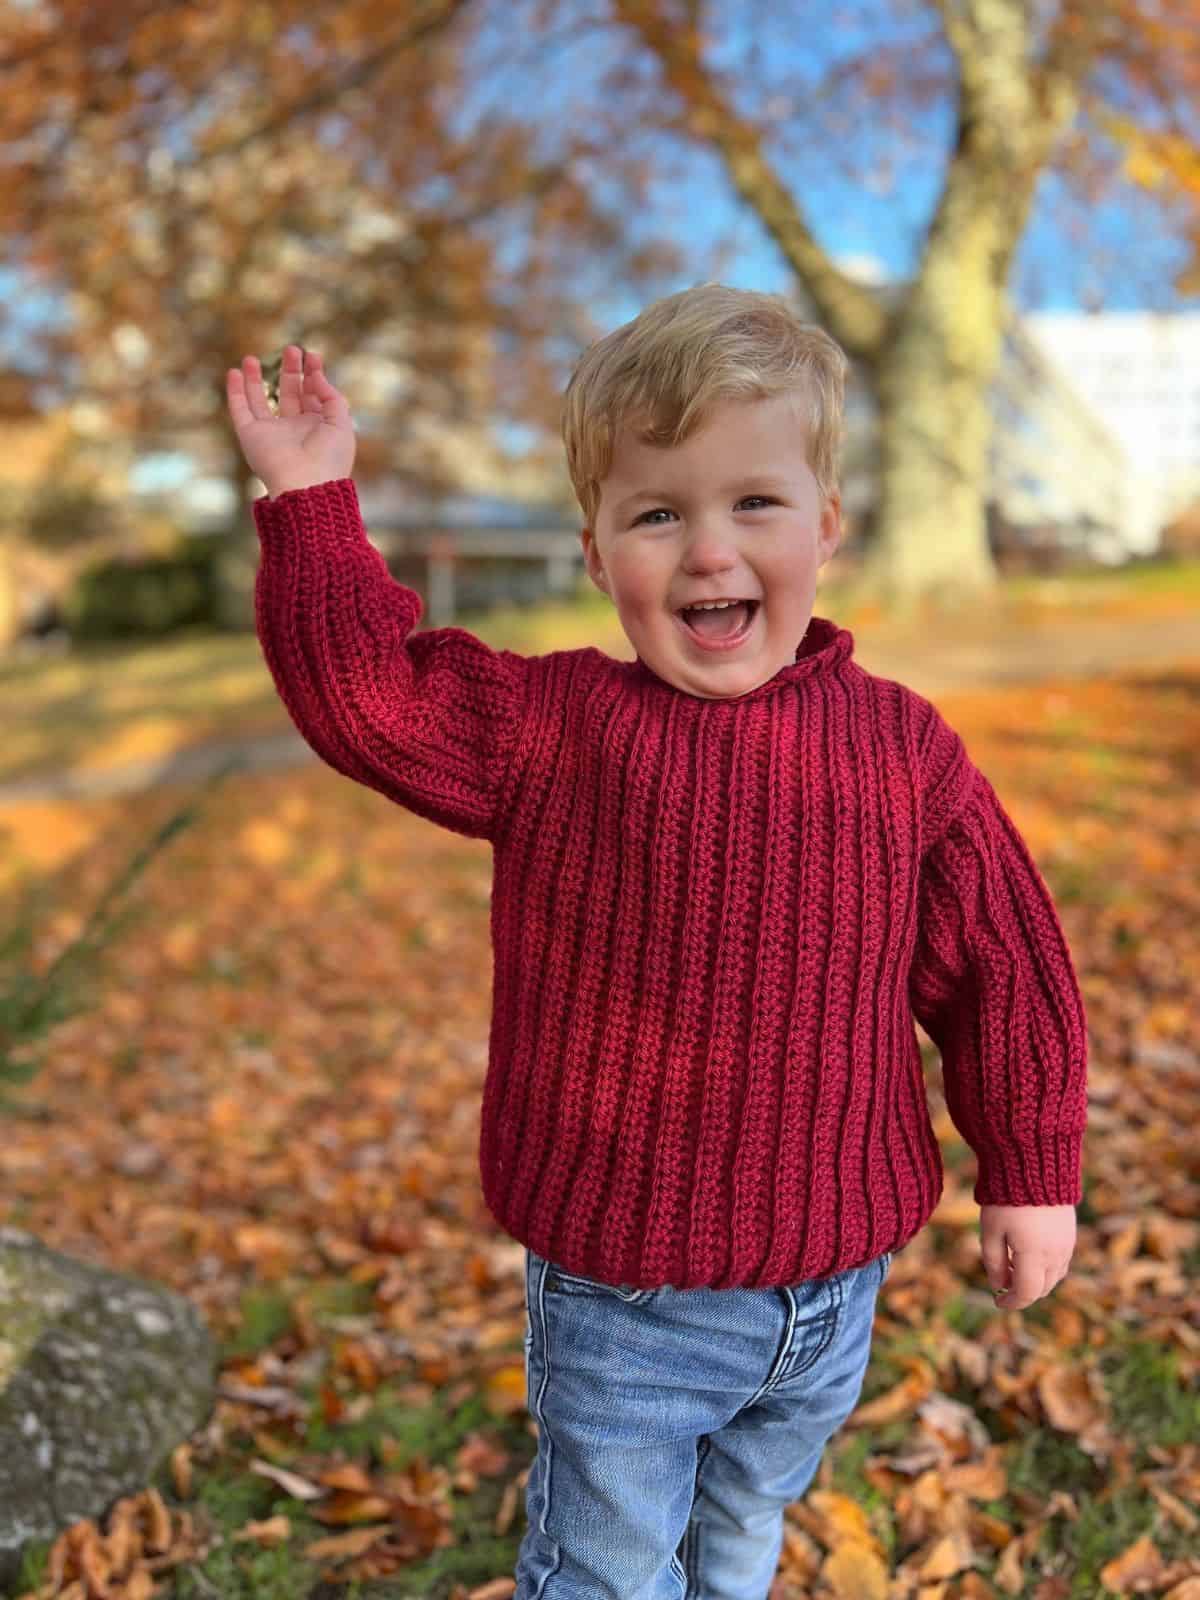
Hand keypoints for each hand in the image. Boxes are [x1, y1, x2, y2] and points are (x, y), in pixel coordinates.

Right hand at [225, 345, 355, 496]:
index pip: (313, 396)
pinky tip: (235, 373)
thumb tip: (315, 376)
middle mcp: (294, 430)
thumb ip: (331, 396)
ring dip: (256, 379)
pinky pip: (240, 410)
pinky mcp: (251, 437)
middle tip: (292, 349)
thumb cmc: (329, 458)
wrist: (306, 485)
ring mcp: (271, 433)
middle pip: (290, 394)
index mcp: (318, 429)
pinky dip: (235, 392)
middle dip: (290, 371)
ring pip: (260, 401)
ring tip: (253, 357)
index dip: (313, 374)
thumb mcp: (341, 422)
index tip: (314, 356)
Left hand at [981, 1203, 1075, 1309]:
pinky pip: (1061, 1262)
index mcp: (1034, 1256)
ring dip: (1036, 1281)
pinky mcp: (1070, 1234)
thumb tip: (999, 1286)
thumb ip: (994, 1262)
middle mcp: (1055, 1255)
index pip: (1027, 1293)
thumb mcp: (991, 1231)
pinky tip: (1029, 1254)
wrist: (1035, 1167)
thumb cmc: (1006, 1199)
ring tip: (1013, 1266)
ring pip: (1054, 1277)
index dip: (1012, 1302)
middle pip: (1042, 1288)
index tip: (998, 1302)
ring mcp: (1066, 1245)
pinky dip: (1046, 1268)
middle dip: (1023, 1293)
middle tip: (1003, 1285)